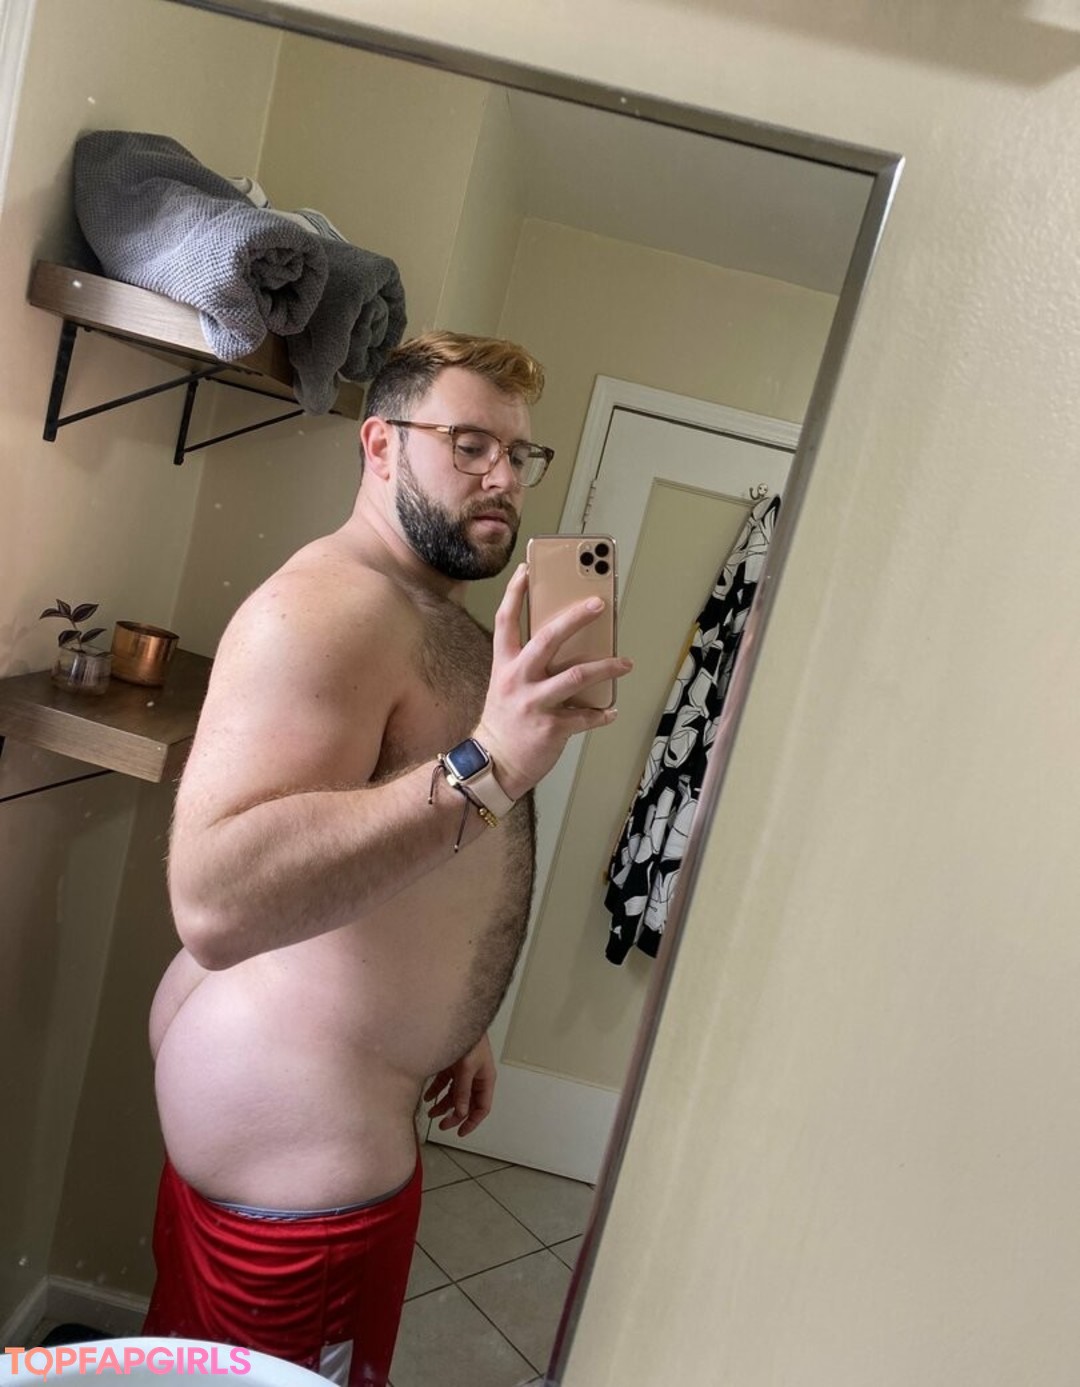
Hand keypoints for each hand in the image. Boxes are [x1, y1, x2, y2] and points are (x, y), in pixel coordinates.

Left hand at [424, 1032, 495, 1137]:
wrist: (461, 1017)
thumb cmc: (471, 1039)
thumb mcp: (466, 1068)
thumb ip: (463, 1091)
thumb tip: (461, 1112)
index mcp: (485, 1079)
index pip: (482, 1107)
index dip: (472, 1122)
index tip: (460, 1132)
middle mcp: (475, 1076)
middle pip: (467, 1103)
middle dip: (454, 1116)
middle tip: (442, 1126)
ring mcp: (463, 1071)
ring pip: (454, 1094)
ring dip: (443, 1105)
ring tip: (431, 1113)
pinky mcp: (453, 1064)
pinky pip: (445, 1082)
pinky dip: (436, 1091)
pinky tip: (428, 1097)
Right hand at [476, 563, 631, 798]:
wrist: (494, 764)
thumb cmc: (505, 721)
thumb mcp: (507, 685)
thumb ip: (529, 665)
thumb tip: (568, 647)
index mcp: (506, 664)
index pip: (506, 620)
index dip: (516, 592)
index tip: (527, 569)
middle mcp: (518, 678)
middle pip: (549, 637)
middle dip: (577, 617)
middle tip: (599, 604)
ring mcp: (535, 702)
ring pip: (578, 675)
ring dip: (607, 667)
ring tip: (625, 663)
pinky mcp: (551, 727)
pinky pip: (585, 716)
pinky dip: (602, 714)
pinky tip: (611, 711)